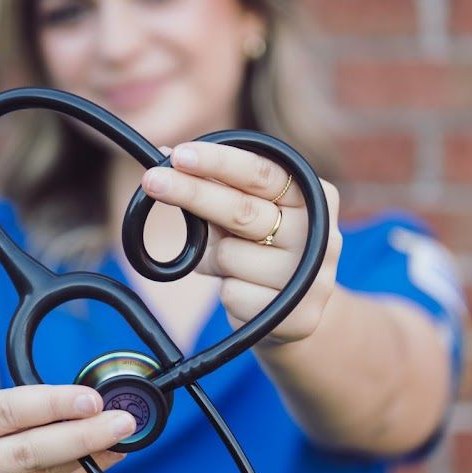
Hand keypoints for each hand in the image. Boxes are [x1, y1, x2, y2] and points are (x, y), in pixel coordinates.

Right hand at [0, 386, 133, 472]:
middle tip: (123, 422)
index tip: (93, 400)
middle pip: (29, 452)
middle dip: (84, 435)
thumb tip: (88, 404)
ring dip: (89, 457)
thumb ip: (16, 409)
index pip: (5, 413)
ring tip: (119, 438)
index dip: (53, 405)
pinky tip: (98, 463)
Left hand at [142, 141, 341, 345]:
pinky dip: (227, 291)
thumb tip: (162, 155)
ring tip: (235, 266)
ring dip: (216, 259)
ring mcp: (312, 277)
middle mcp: (319, 233)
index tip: (179, 155)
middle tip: (152, 180)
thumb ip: (212, 186)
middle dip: (192, 193)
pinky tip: (247, 293)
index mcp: (313, 196)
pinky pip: (233, 293)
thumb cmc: (260, 253)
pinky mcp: (297, 315)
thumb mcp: (242, 216)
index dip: (219, 162)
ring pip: (231, 255)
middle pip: (242, 210)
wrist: (293, 317)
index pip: (262, 173)